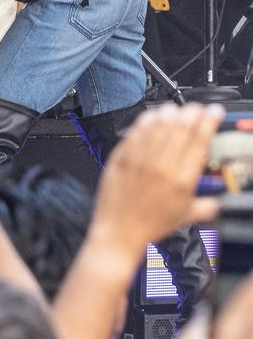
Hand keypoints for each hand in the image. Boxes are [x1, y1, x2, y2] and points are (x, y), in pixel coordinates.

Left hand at [89, 103, 221, 252]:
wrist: (119, 232)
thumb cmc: (150, 225)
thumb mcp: (187, 216)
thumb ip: (208, 205)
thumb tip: (220, 200)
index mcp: (182, 180)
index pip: (199, 142)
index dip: (209, 122)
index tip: (214, 111)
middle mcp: (161, 167)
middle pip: (180, 128)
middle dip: (192, 112)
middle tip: (197, 107)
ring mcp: (139, 160)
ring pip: (157, 126)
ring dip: (169, 112)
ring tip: (177, 108)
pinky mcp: (120, 158)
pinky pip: (135, 132)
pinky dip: (145, 120)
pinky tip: (152, 115)